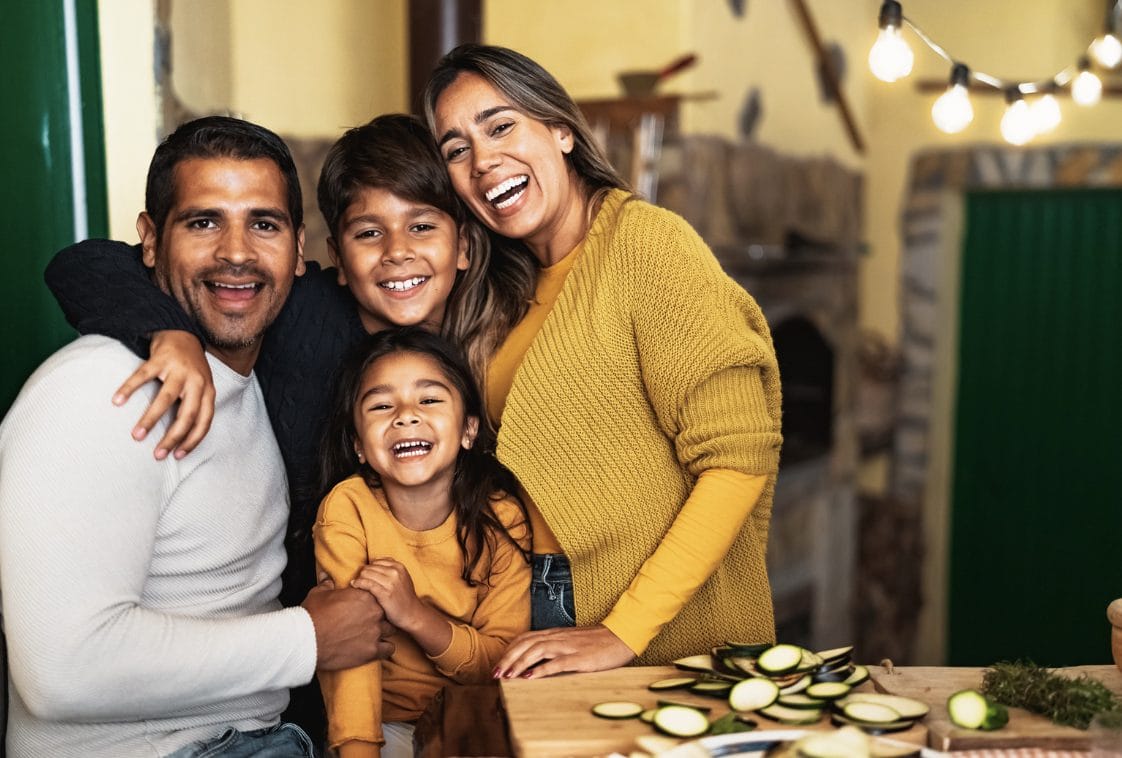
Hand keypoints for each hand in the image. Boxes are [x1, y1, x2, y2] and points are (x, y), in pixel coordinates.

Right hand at [112, 330, 214, 459]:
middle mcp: (197, 382)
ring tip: (136, 435)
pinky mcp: (161, 359)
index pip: (204, 422)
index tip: (177, 455)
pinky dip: (129, 389)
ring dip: (150, 419)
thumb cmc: (190, 369)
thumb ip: (195, 408)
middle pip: (187, 415)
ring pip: (165, 398)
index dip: (192, 441)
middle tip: (157, 454)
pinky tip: (117, 401)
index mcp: (208, 392)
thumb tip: (181, 441)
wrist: (182, 333)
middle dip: (172, 437)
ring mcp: (179, 369)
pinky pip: (142, 376)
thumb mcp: (200, 388)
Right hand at [302, 577, 394, 669]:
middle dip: (379, 616)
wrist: (307, 639)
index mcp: (365, 595)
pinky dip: (384, 649)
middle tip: (368, 621)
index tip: (364, 607)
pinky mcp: (372, 650)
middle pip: (387, 612)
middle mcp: (374, 612)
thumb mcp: (319, 593)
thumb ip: (326, 583)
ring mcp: (375, 631)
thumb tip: (325, 576)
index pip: (378, 595)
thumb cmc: (313, 615)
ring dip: (383, 632)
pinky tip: (377, 648)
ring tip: (373, 635)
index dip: (372, 601)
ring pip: (390, 629)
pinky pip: (389, 649)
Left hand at [350, 558, 423, 629]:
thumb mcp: (403, 577)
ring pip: (366, 573)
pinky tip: (354, 585)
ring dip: (359, 578)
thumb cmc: (404, 596)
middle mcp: (395, 572)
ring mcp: (390, 583)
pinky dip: (358, 583)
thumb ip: (391, 568)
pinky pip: (366, 583)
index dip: (369, 568)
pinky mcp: (384, 593)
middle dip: (363, 573)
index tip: (366, 575)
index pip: (377, 561)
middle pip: (370, 567)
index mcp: (399, 566)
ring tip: (357, 583)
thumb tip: (373, 561)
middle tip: (360, 580)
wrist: (412, 614)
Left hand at [492, 625, 635, 679]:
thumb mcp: (573, 641)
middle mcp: (558, 638)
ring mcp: (568, 647)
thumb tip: (539, 661)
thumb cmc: (598, 641)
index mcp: (555, 634)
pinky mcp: (579, 658)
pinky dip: (540, 670)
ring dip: (518, 664)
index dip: (509, 650)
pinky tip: (530, 678)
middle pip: (525, 644)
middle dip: (507, 659)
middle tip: (495, 674)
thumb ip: (557, 647)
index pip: (525, 638)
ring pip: (536, 652)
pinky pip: (556, 663)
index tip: (499, 664)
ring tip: (507, 677)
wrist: (622, 635)